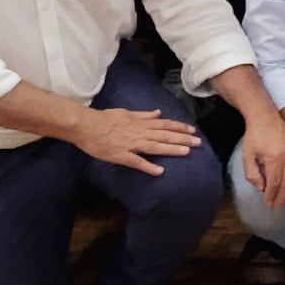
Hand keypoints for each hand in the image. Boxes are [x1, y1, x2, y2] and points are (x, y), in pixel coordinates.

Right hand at [72, 97, 202, 169]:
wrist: (86, 125)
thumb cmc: (105, 118)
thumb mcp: (127, 112)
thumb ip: (143, 115)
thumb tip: (158, 113)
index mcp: (141, 123)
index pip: (165, 125)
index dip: (180, 127)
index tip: (193, 130)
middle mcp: (140, 133)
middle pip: (164, 135)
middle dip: (182, 139)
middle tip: (198, 143)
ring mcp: (131, 145)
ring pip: (155, 147)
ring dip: (171, 149)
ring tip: (187, 152)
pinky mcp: (122, 156)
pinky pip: (137, 162)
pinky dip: (148, 166)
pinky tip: (160, 171)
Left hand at [228, 106, 284, 211]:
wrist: (265, 115)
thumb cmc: (254, 135)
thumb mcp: (247, 155)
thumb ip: (252, 174)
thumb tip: (261, 188)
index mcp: (274, 158)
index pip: (274, 183)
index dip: (272, 195)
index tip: (268, 203)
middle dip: (283, 197)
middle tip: (278, 206)